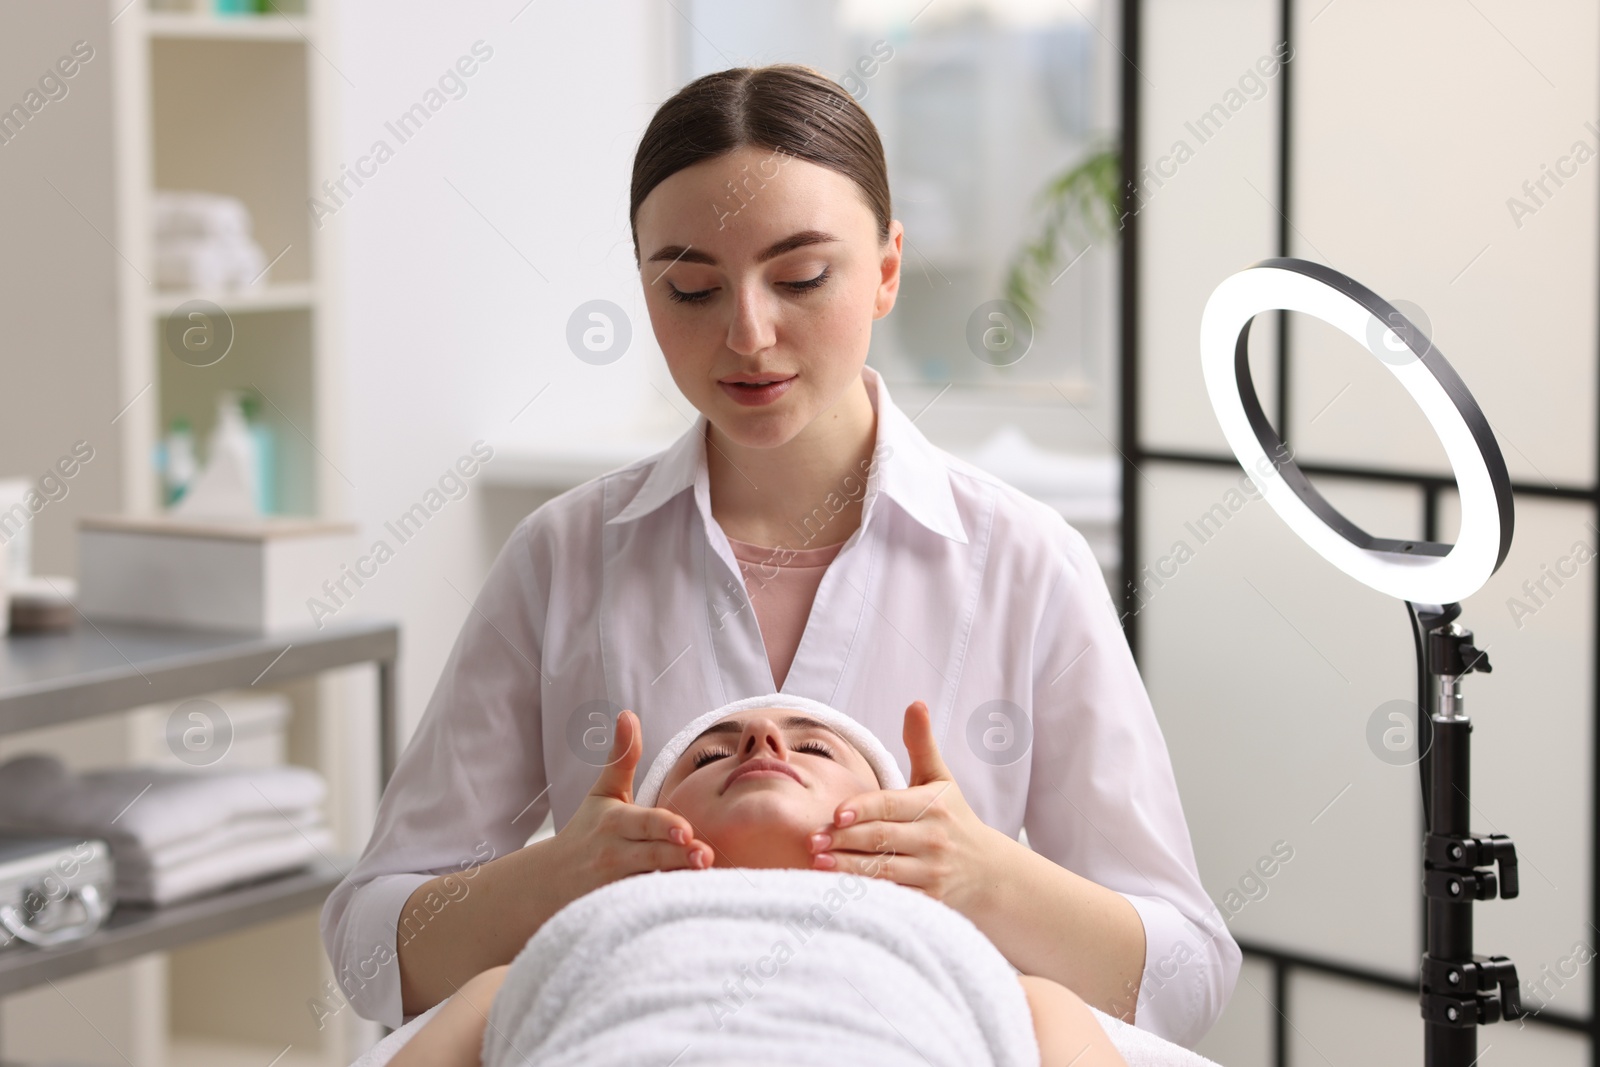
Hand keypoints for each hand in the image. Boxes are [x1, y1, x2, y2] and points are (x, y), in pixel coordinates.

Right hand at [544, 709, 714, 905]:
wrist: (547, 883)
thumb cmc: (587, 831)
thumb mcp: (603, 794)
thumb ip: (622, 758)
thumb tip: (628, 714)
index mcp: (616, 823)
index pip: (644, 824)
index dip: (665, 828)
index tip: (686, 832)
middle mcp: (616, 855)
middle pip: (652, 857)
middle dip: (678, 858)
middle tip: (706, 857)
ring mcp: (617, 887)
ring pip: (650, 887)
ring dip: (676, 887)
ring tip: (705, 883)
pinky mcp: (619, 912)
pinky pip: (644, 910)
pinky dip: (663, 909)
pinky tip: (690, 910)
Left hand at [807, 700, 1005, 916]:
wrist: (986, 870)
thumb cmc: (953, 816)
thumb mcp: (940, 779)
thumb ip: (921, 744)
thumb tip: (915, 703)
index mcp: (933, 806)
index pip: (892, 806)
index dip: (863, 809)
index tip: (835, 813)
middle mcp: (934, 839)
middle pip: (882, 839)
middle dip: (844, 840)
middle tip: (811, 840)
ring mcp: (932, 873)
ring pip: (884, 871)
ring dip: (848, 869)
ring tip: (817, 864)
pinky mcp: (929, 901)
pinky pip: (892, 896)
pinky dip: (866, 894)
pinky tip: (838, 889)